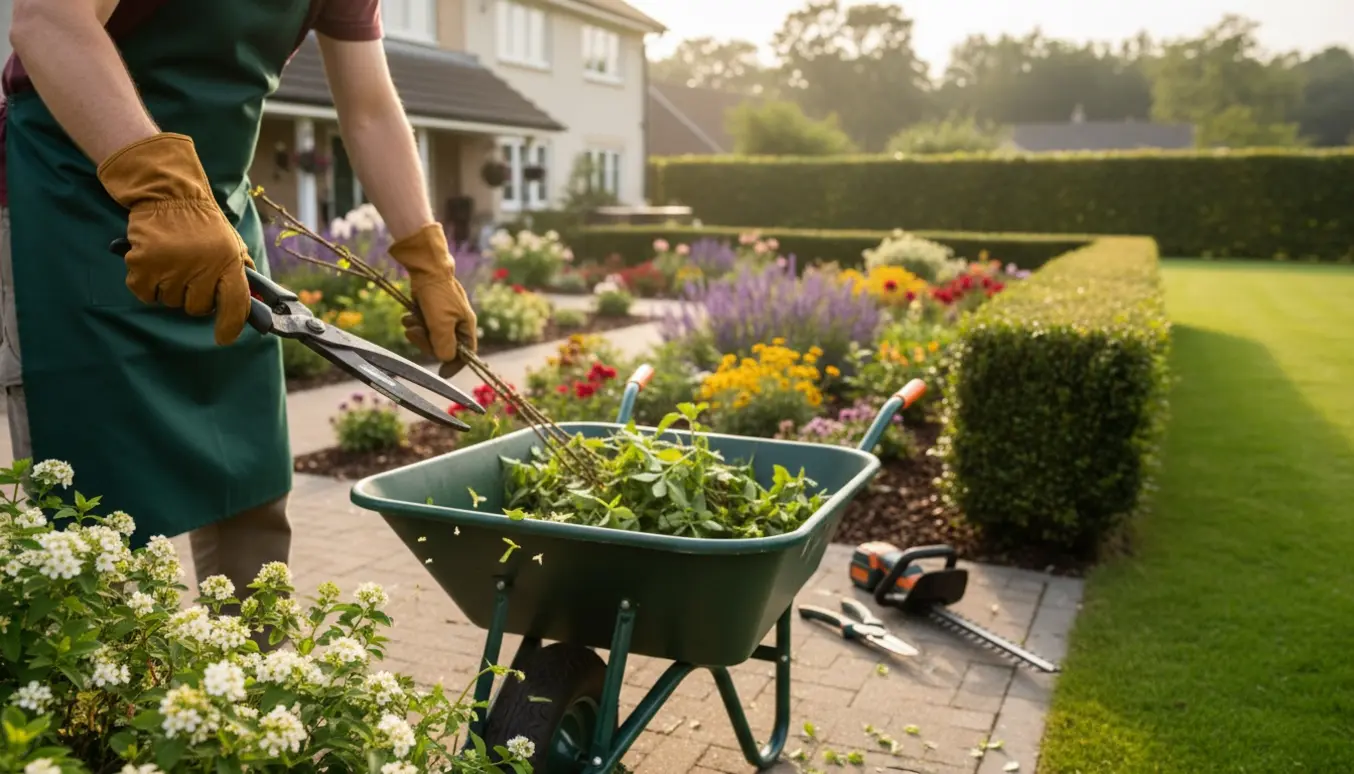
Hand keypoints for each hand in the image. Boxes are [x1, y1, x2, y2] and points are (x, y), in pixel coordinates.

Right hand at [96, 133, 253, 345]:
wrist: (169, 193)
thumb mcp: (231, 243)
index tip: (224, 337)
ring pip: (170, 302)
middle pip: (197, 308)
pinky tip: (152, 264)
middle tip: (189, 274)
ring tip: (171, 262)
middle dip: (194, 297)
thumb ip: (240, 272)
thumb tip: (254, 303)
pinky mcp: (143, 264)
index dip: (231, 325)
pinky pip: (145, 294)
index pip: (235, 303)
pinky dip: (146, 285)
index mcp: (228, 261)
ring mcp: (171, 266)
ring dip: (169, 289)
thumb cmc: (202, 223)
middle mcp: (202, 266)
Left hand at [388, 223, 477, 376]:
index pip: (466, 355)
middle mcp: (457, 324)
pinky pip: (422, 325)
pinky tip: (409, 314)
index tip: (442, 374)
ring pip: (430, 336)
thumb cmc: (438, 294)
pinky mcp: (432, 311)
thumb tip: (446, 360)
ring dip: (417, 331)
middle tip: (414, 332)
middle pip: (443, 347)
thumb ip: (445, 345)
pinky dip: (414, 322)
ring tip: (410, 319)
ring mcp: (444, 317)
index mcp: (466, 327)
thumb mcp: (441, 323)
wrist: (426, 267)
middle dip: (426, 342)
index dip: (455, 366)